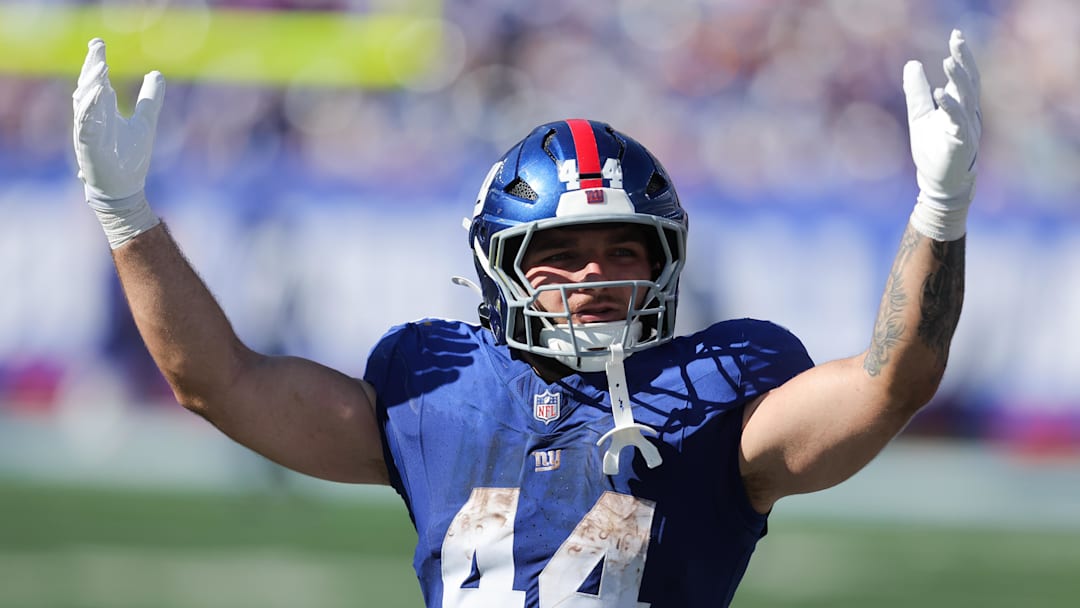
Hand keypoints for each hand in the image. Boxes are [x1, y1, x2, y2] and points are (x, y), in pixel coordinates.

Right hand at [72, 38, 164, 247]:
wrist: (124, 189)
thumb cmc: (129, 157)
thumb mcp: (145, 122)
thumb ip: (150, 99)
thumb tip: (156, 73)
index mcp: (103, 111)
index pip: (96, 81)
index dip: (96, 62)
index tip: (99, 43)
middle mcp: (92, 118)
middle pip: (87, 87)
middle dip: (92, 67)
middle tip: (97, 48)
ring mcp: (88, 131)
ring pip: (84, 102)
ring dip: (91, 85)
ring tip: (101, 67)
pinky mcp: (88, 146)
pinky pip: (86, 124)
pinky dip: (91, 109)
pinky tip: (99, 96)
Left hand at [903, 29, 981, 240]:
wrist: (938, 184)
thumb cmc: (933, 151)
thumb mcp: (920, 116)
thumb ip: (917, 92)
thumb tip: (912, 64)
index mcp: (960, 106)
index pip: (964, 76)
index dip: (962, 56)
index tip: (956, 35)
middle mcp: (967, 114)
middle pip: (969, 83)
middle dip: (964, 61)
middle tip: (957, 40)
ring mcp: (966, 129)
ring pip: (967, 99)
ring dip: (959, 80)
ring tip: (948, 61)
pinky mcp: (961, 144)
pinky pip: (958, 122)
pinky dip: (951, 107)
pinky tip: (940, 94)